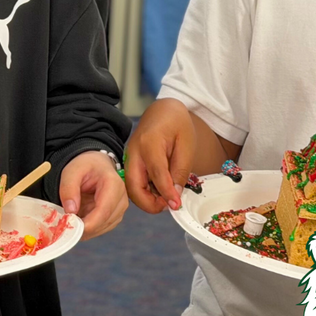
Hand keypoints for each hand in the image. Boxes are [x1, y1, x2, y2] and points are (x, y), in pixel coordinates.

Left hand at [59, 151, 127, 240]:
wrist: (96, 165)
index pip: (104, 210)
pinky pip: (102, 228)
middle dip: (85, 228)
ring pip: (103, 228)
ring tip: (71, 221)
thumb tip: (71, 211)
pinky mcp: (116, 215)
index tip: (72, 229)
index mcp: (113, 184)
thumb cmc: (85, 166)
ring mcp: (120, 208)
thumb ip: (69, 188)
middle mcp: (121, 198)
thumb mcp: (72, 171)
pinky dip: (90, 228)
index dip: (89, 224)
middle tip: (66, 227)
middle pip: (104, 222)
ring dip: (87, 229)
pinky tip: (79, 221)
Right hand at [125, 99, 195, 213]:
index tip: (176, 205)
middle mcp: (134, 151)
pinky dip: (144, 192)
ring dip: (146, 199)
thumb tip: (175, 195)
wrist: (163, 110)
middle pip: (133, 186)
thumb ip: (180, 170)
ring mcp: (129, 157)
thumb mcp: (186, 144)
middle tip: (168, 205)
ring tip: (166, 197)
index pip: (156, 174)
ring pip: (131, 188)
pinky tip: (160, 189)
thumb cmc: (177, 123)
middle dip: (148, 203)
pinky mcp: (130, 161)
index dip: (166, 193)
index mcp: (149, 143)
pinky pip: (133, 182)